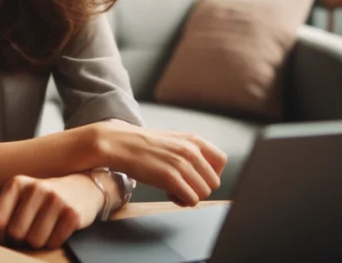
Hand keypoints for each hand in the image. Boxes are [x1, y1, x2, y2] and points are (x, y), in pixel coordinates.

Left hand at [0, 174, 103, 249]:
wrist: (84, 188)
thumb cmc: (43, 200)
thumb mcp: (18, 201)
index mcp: (16, 183)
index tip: (6, 237)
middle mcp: (35, 188)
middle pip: (15, 234)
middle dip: (20, 240)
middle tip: (30, 231)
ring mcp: (55, 199)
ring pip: (34, 241)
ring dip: (38, 242)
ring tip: (45, 228)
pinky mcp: (72, 213)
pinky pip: (54, 242)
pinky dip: (54, 241)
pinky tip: (58, 228)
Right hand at [89, 121, 226, 206]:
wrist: (120, 144)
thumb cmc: (144, 145)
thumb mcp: (175, 141)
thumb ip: (192, 153)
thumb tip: (206, 174)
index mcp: (194, 140)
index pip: (221, 161)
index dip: (211, 173)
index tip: (197, 177)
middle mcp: (191, 151)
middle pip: (213, 182)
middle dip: (199, 188)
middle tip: (182, 186)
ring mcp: (181, 164)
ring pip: (203, 193)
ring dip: (190, 196)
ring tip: (174, 190)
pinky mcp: (170, 178)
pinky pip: (191, 200)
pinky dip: (182, 201)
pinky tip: (169, 194)